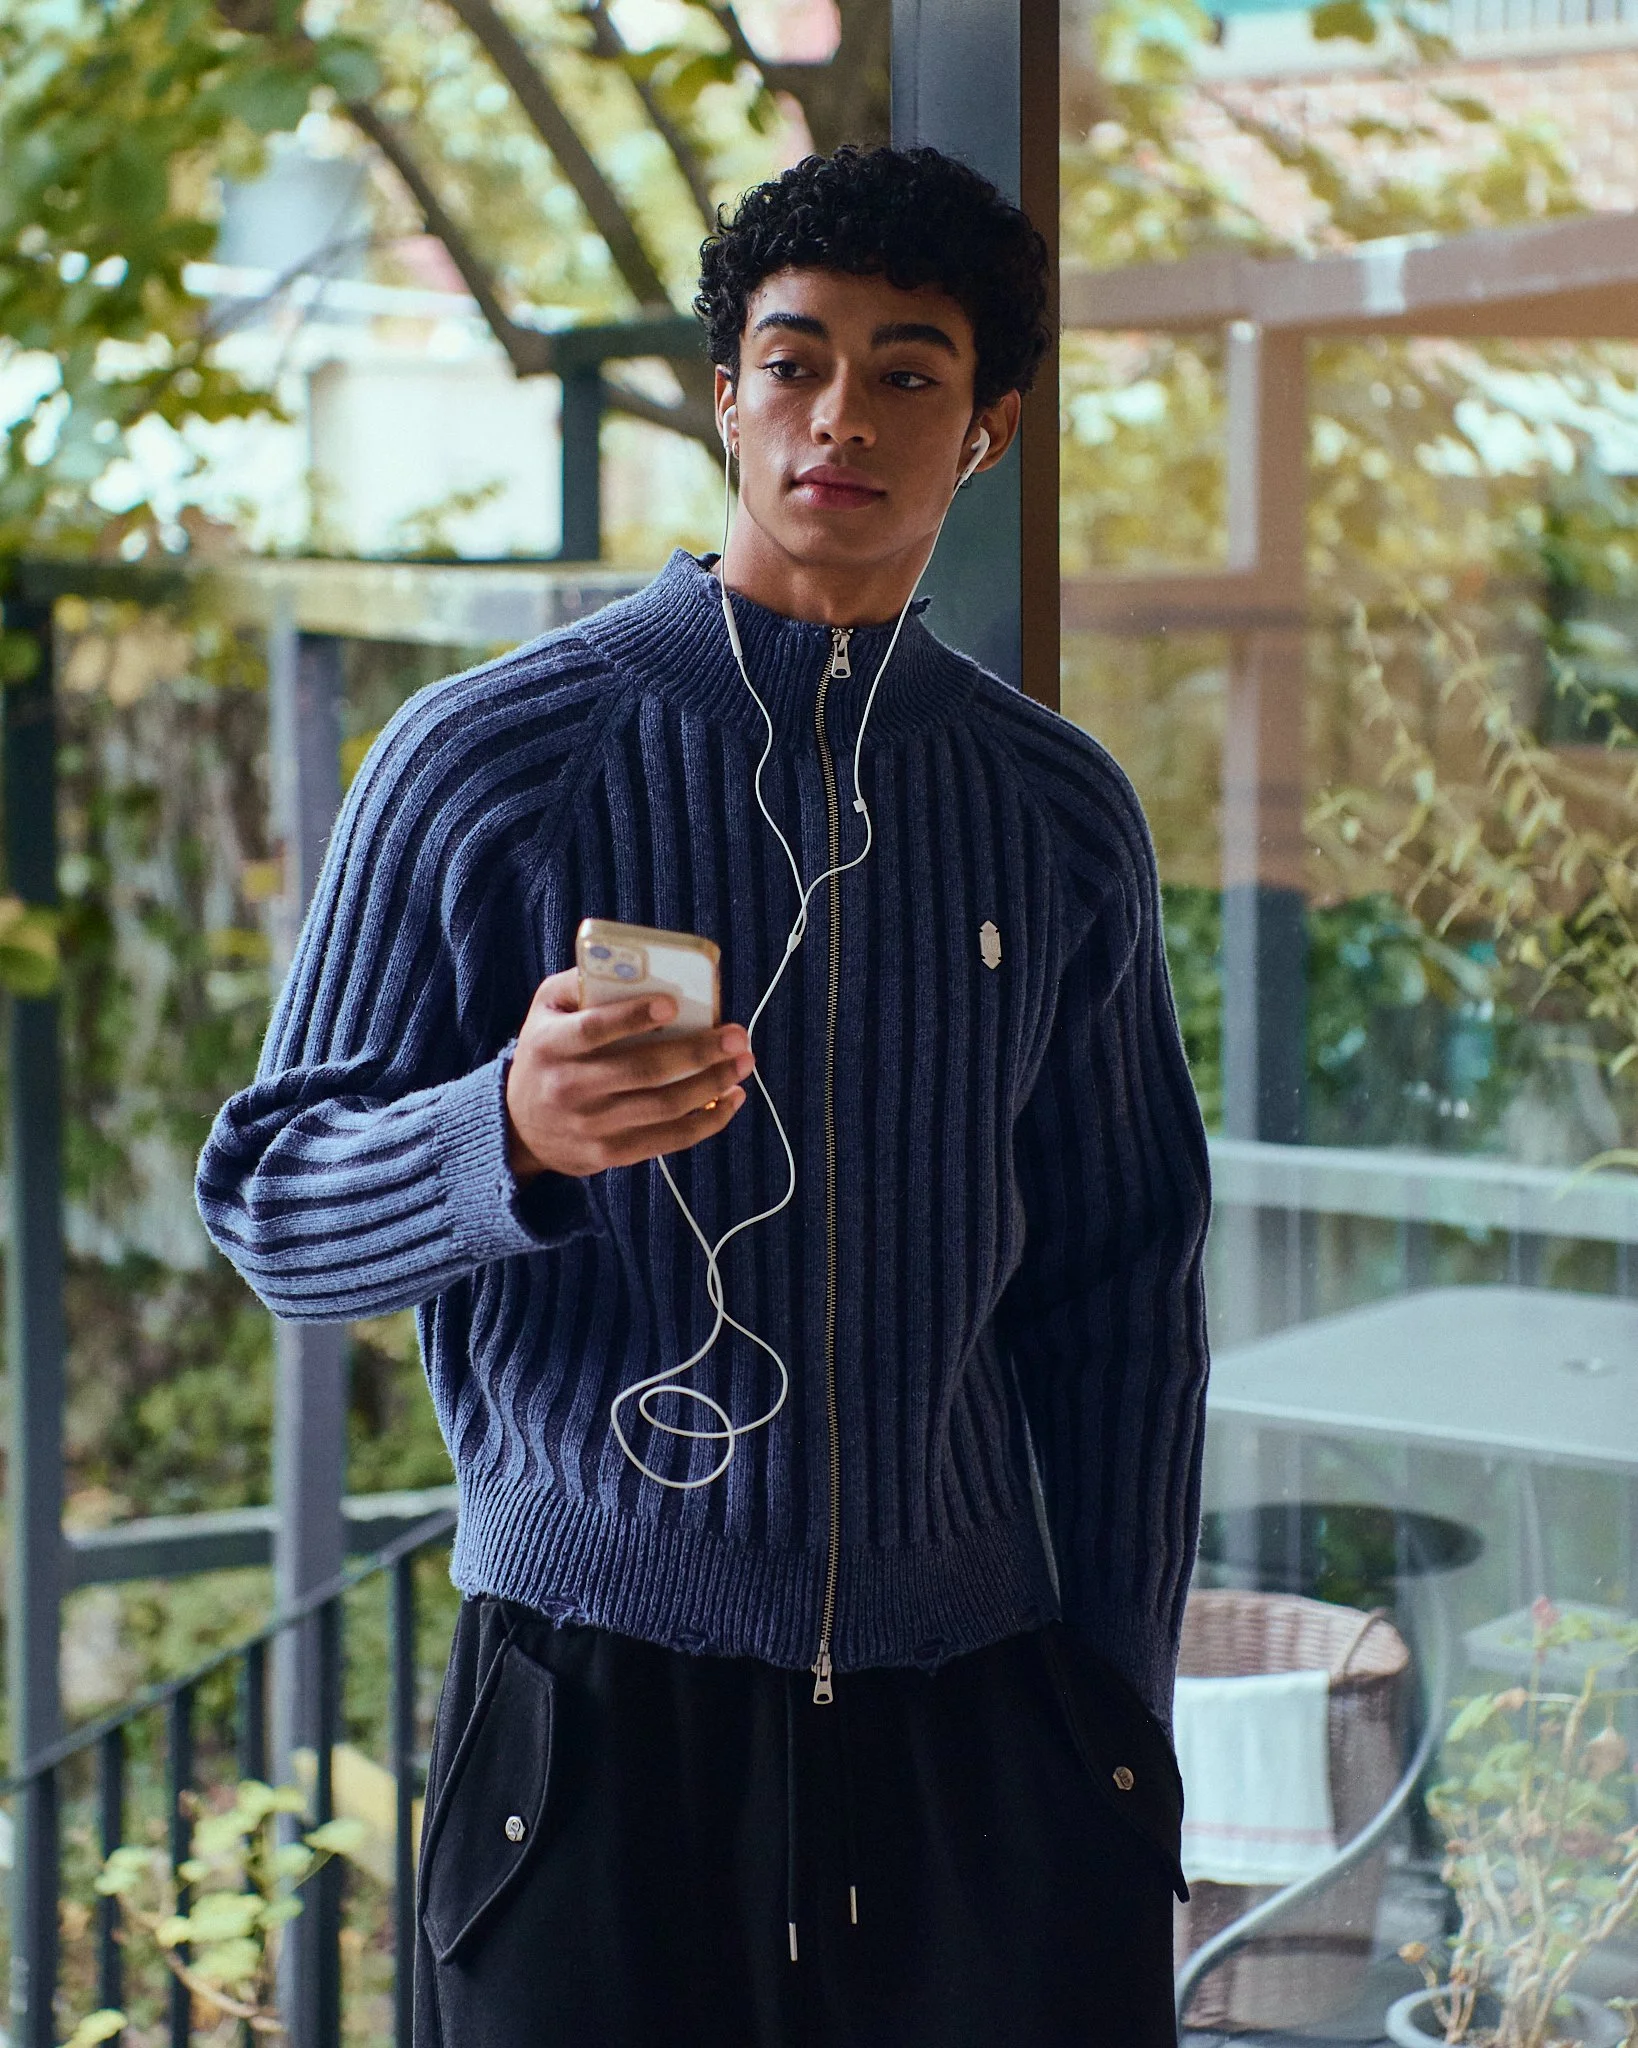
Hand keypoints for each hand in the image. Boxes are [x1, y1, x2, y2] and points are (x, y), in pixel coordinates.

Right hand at [505, 967, 753, 1179]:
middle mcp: (569, 1087)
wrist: (520, 1126)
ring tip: (742, 1063)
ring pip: (664, 1107)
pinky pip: (668, 1140)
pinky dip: (706, 1121)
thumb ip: (583, 983)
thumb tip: (634, 962)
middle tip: (737, 1036)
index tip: (673, 1004)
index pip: (595, 1030)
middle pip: (643, 1071)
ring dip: (712, 1084)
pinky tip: (731, 1099)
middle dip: (698, 1052)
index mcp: (552, 1045)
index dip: (633, 1017)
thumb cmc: (547, 1053)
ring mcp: (591, 1125)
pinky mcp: (611, 1154)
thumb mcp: (547, 1010)